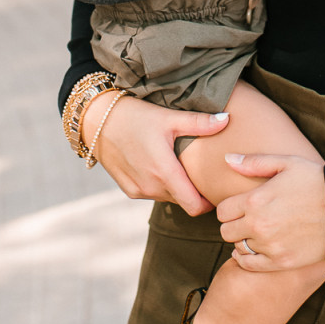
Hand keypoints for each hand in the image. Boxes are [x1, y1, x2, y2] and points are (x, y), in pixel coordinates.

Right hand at [90, 93, 230, 215]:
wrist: (98, 121)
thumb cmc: (136, 116)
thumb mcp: (169, 118)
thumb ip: (199, 123)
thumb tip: (227, 120)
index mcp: (164, 172)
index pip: (194, 206)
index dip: (209, 203)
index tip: (217, 191)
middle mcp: (151, 187)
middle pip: (184, 201)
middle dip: (196, 193)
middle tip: (206, 176)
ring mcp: (138, 190)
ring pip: (168, 198)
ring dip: (177, 188)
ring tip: (185, 169)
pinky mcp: (129, 190)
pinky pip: (153, 194)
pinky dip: (161, 185)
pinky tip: (163, 167)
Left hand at [215, 154, 324, 270]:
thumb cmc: (316, 182)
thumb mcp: (286, 163)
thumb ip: (254, 162)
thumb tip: (227, 159)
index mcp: (255, 201)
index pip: (222, 211)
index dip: (229, 208)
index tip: (239, 207)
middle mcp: (258, 225)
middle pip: (226, 231)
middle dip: (233, 224)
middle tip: (246, 220)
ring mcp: (270, 246)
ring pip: (238, 248)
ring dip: (243, 240)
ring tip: (255, 233)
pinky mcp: (281, 261)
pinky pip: (250, 265)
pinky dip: (247, 259)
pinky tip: (254, 250)